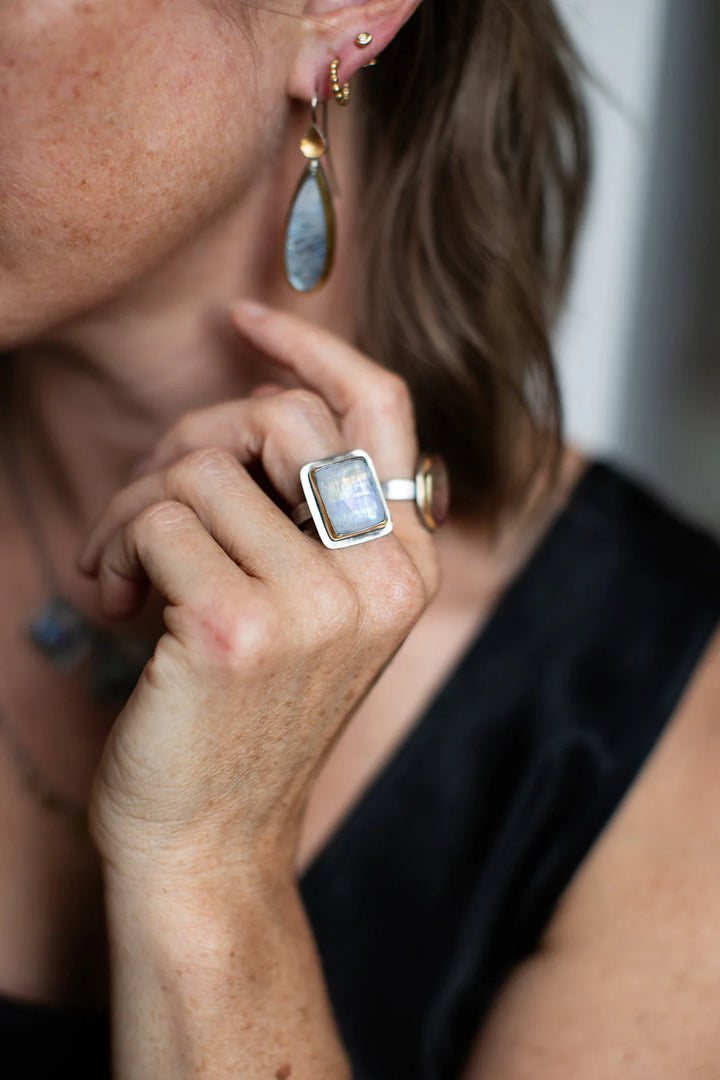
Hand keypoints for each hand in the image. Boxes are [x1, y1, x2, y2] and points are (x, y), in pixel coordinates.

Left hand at [79, 302, 438, 879]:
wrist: (210, 841)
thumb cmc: (244, 713)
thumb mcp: (309, 605)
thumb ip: (307, 509)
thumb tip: (258, 400)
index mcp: (405, 563)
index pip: (379, 407)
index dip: (311, 349)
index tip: (245, 321)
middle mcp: (381, 578)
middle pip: (273, 418)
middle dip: (187, 441)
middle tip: (148, 505)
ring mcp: (318, 605)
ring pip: (196, 467)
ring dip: (133, 510)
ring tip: (125, 570)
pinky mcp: (241, 628)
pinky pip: (156, 519)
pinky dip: (115, 548)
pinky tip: (117, 605)